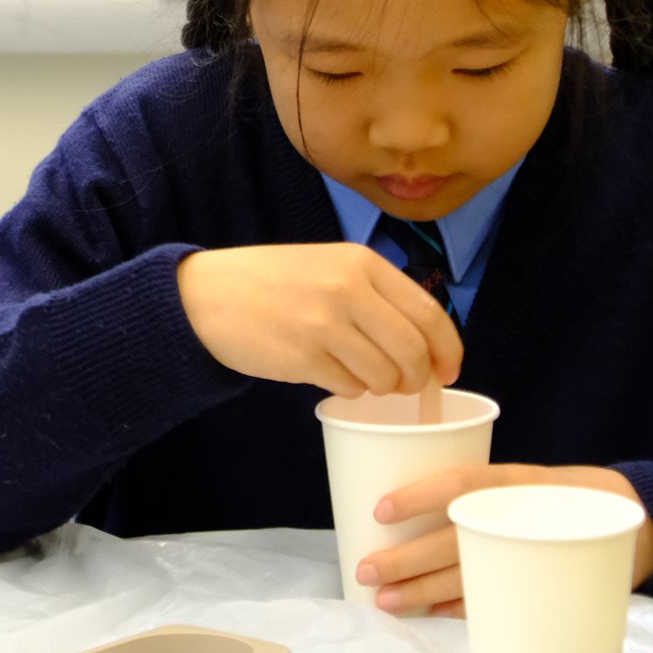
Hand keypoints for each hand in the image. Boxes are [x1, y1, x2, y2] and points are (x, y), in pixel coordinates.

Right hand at [177, 244, 460, 397]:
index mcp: (361, 263)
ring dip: (382, 386)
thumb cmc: (271, 283)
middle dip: (417, 378)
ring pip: (385, 376)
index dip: (448, 350)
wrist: (205, 295)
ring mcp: (325, 324)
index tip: (448, 371)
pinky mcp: (304, 356)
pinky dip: (350, 388)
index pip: (429, 313)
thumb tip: (425, 346)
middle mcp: (348, 289)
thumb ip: (375, 295)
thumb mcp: (328, 267)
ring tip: (361, 375)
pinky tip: (331, 373)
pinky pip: (350, 387)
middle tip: (405, 385)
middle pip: (413, 351)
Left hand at [356, 464, 652, 616]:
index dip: (420, 496)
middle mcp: (524, 516)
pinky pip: (496, 597)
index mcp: (517, 482)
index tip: (380, 510)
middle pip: (456, 539)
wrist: (637, 516)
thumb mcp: (524, 480)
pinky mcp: (545, 580)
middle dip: (407, 559)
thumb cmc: (558, 493)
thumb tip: (399, 508)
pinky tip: (432, 612)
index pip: (462, 485)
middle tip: (366, 570)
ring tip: (386, 601)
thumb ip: (477, 492)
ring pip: (470, 574)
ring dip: (424, 591)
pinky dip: (463, 607)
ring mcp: (536, 551)